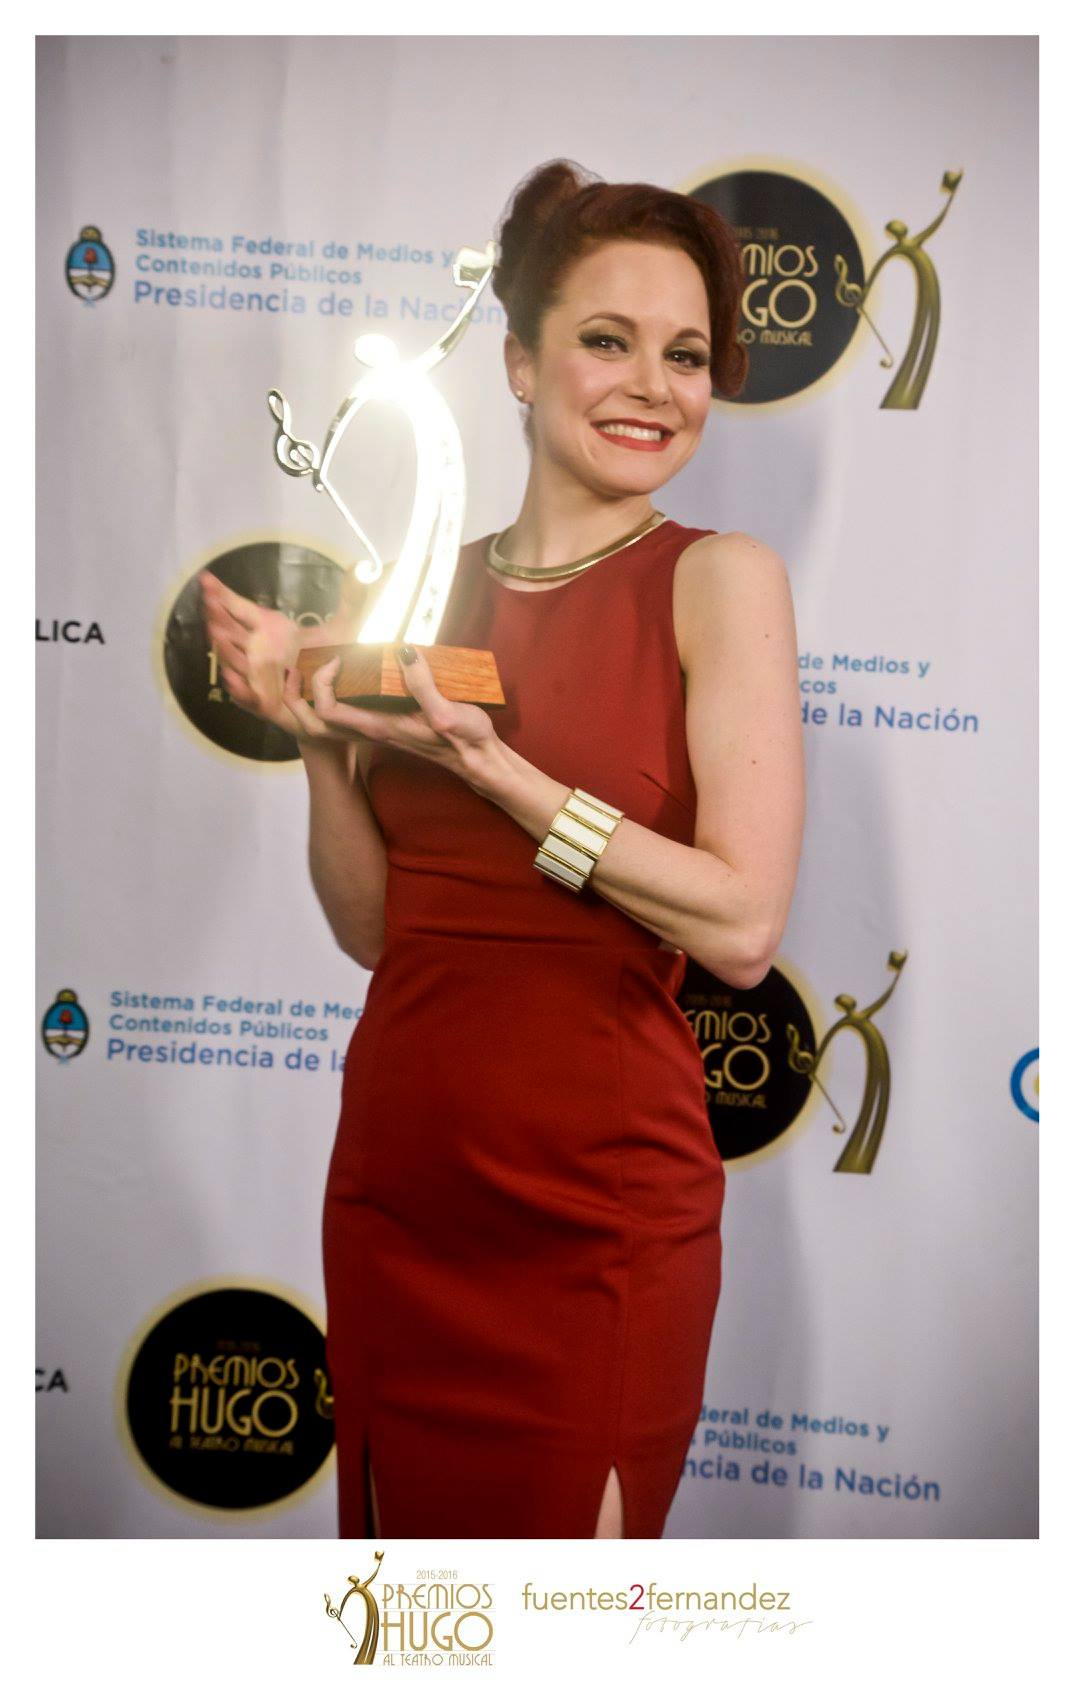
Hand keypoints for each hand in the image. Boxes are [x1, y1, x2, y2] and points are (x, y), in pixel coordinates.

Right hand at [200, 569, 366, 741]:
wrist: (332, 702)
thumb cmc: (329, 662)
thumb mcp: (344, 629)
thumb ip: (352, 599)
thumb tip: (360, 568)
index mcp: (269, 628)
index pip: (239, 607)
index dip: (222, 593)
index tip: (206, 579)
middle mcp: (257, 649)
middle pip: (230, 628)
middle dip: (217, 614)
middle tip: (209, 601)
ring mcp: (255, 674)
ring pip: (232, 659)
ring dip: (223, 647)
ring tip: (215, 631)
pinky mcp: (260, 700)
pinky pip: (245, 694)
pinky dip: (237, 688)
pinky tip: (231, 677)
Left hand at [294, 642, 505, 791]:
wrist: (477, 761)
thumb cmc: (465, 741)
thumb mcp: (448, 712)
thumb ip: (423, 685)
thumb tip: (403, 652)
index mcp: (380, 727)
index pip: (328, 710)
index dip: (322, 682)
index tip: (339, 658)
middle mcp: (372, 731)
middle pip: (314, 724)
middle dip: (296, 698)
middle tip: (296, 669)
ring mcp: (378, 730)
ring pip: (327, 722)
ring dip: (310, 698)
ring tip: (311, 669)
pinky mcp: (387, 724)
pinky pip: (346, 714)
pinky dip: (332, 696)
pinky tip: (345, 676)